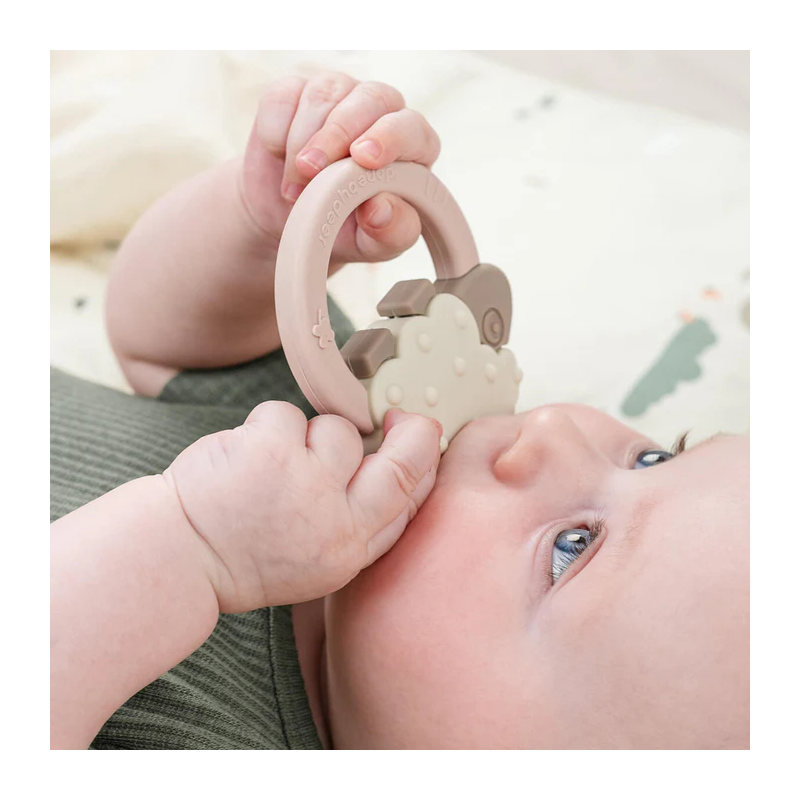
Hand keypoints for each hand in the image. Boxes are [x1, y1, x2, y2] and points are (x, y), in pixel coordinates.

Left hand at [164, 405, 441, 612]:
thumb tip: (388, 467)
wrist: (178, 556)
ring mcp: (307, 483)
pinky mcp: (273, 450)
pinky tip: (242, 457)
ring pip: (337, 429)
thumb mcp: (315, 564)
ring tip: (271, 464)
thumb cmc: (244, 554)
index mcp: (349, 550)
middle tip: (400, 416)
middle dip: (413, 432)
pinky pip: (286, 414)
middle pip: (403, 462)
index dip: (424, 464)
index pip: (410, 500)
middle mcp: (337, 521)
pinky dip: (264, 428)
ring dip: (306, 435)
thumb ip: (354, 523)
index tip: (420, 439)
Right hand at [239, 72, 440, 269]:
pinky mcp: (294, 93)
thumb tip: (381, 208)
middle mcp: (379, 112)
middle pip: (370, 99)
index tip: (364, 159)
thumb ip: (391, 231)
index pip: (411, 128)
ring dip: (302, 142)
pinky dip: (275, 132)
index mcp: (412, 146)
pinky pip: (283, 98)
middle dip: (337, 135)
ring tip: (297, 188)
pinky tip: (280, 161)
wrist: (292, 225)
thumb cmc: (346, 231)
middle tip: (312, 172)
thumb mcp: (374, 245)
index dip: (389, 138)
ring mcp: (337, 97)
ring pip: (323, 95)